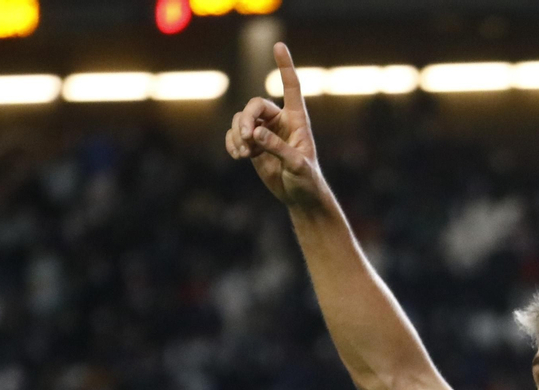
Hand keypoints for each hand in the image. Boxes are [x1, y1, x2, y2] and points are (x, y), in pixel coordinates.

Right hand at [225, 43, 327, 212]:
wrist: (299, 196)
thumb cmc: (307, 180)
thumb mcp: (297, 165)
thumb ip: (278, 148)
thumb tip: (255, 133)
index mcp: (297, 120)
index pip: (291, 87)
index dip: (285, 66)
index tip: (278, 45)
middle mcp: (279, 121)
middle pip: (254, 105)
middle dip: (246, 119)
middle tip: (247, 139)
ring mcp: (265, 132)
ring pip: (241, 119)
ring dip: (237, 135)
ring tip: (243, 154)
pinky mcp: (253, 145)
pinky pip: (234, 135)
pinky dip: (231, 143)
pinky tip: (238, 156)